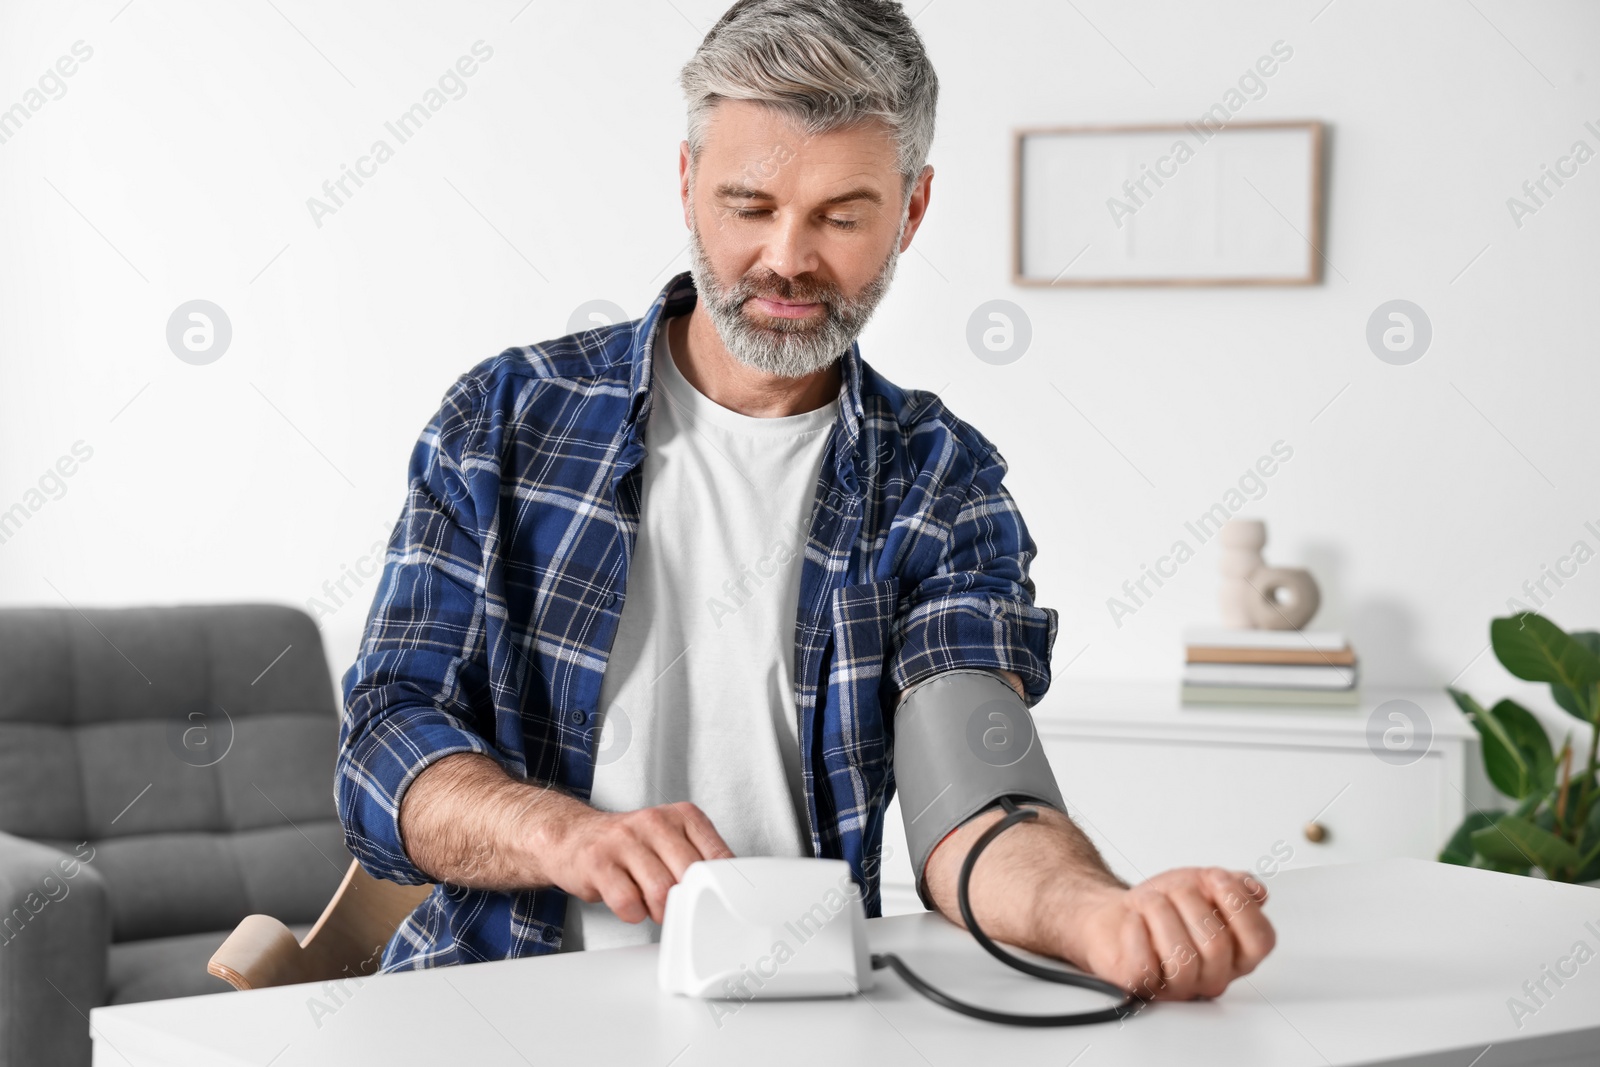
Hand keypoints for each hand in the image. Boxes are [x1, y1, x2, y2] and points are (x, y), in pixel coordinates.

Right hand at [546, 801, 734, 924]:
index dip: (720, 887)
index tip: (718, 903)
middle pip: (690, 875)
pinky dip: (633, 913)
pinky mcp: (598, 861)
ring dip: (659, 910)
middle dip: (686, 901)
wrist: (574, 836)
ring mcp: (625, 839)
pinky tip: (629, 904)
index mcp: (682, 816)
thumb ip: (700, 860)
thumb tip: (729, 890)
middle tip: (677, 906)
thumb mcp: (672, 840)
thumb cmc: (630, 845)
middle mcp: (655, 821)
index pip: (718, 856)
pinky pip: (627, 901)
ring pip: (661, 890)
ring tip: (651, 904)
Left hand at [1061, 867, 1274, 999]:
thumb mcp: (1203, 884)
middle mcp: (1212, 976)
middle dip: (1190, 901)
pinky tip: (1134, 920)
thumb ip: (1236, 885)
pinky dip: (1136, 931)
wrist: (1116, 916)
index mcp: (1236, 954)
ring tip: (1150, 901)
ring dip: (1160, 912)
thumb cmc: (1163, 906)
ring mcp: (1177, 987)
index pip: (1260, 941)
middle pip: (1216, 944)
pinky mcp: (1141, 986)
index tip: (1216, 878)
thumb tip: (1255, 892)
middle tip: (1174, 889)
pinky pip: (1144, 964)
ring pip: (1181, 957)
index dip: (1240, 905)